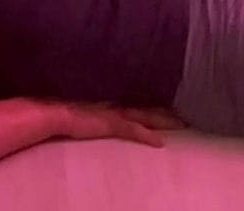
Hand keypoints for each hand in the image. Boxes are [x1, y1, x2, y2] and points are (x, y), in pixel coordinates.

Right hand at [58, 101, 177, 147]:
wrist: (58, 112)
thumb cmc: (69, 109)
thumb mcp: (89, 105)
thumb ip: (101, 104)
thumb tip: (105, 107)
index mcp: (114, 99)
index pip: (140, 100)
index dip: (157, 102)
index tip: (173, 102)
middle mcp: (118, 103)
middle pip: (149, 107)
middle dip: (167, 110)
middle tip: (185, 113)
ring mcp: (116, 113)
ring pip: (147, 116)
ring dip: (165, 121)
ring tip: (182, 124)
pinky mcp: (111, 124)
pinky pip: (134, 131)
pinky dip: (147, 137)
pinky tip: (159, 143)